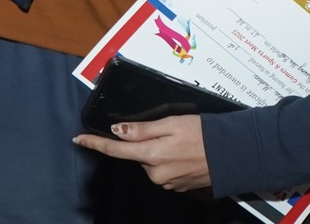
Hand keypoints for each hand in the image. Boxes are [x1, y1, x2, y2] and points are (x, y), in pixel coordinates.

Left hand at [74, 114, 210, 191]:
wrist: (231, 155)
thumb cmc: (204, 134)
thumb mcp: (171, 123)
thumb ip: (142, 129)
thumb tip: (117, 131)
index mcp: (151, 156)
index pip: (116, 150)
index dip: (96, 143)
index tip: (79, 139)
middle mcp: (156, 174)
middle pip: (137, 156)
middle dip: (145, 143)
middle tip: (167, 130)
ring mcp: (167, 183)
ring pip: (151, 163)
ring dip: (158, 151)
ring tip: (181, 141)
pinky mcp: (177, 187)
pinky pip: (164, 171)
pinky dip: (170, 161)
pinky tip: (185, 153)